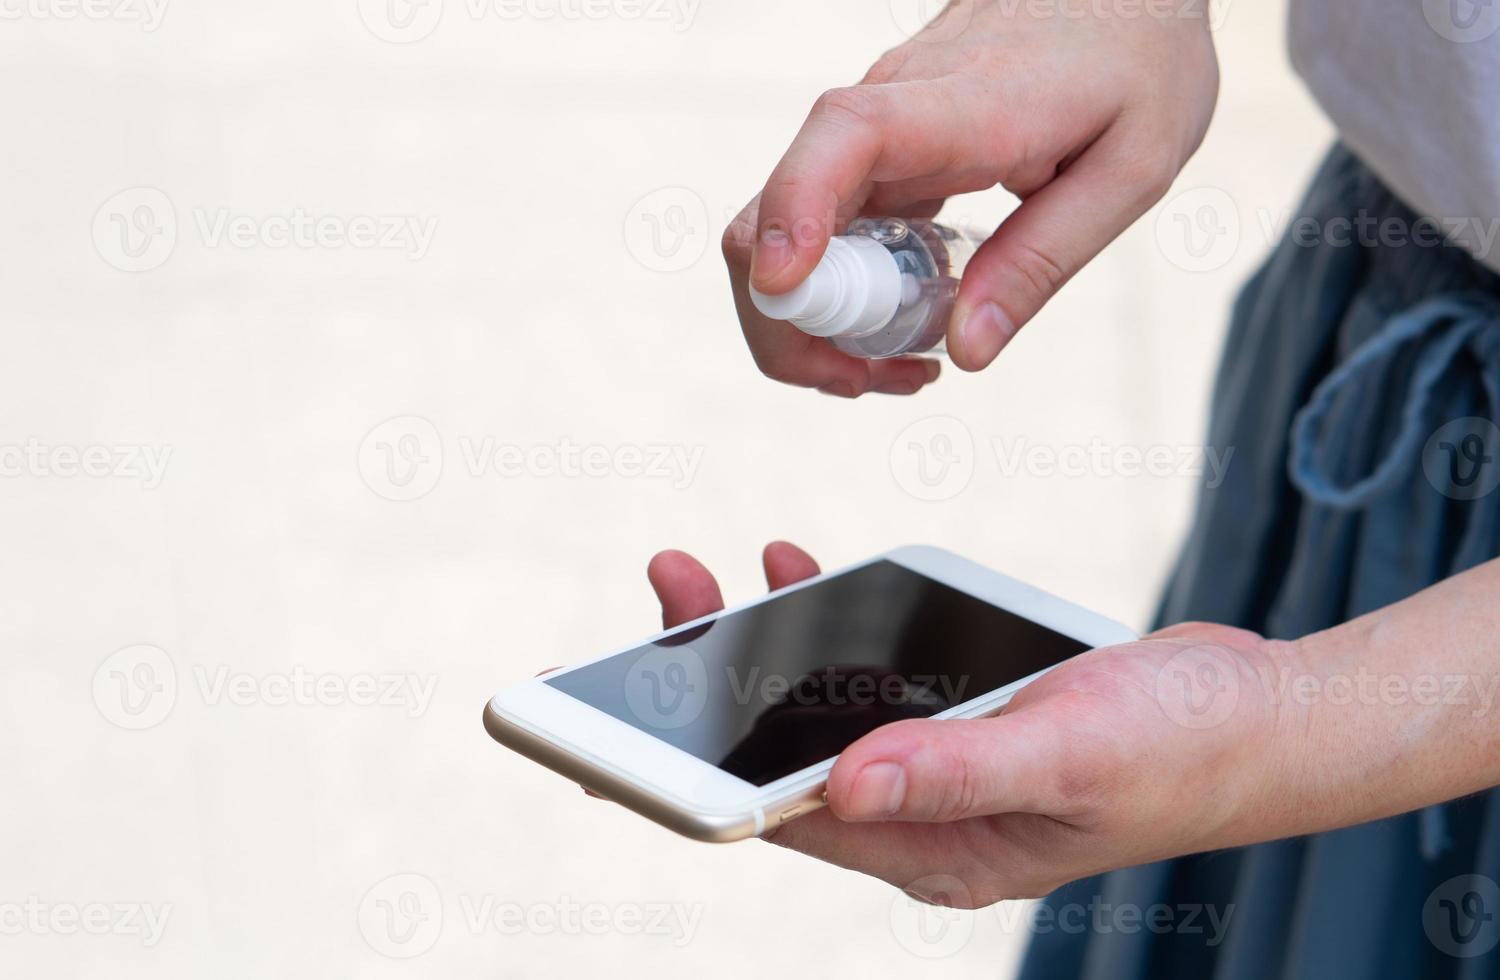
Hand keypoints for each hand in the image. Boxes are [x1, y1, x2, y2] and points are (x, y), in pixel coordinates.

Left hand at [646, 543, 1294, 907]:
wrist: (1265, 714)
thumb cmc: (1185, 745)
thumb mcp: (1068, 750)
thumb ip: (952, 768)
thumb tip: (834, 782)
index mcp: (938, 854)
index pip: (782, 822)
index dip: (690, 780)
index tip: (609, 728)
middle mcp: (926, 824)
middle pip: (783, 763)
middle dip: (712, 687)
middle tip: (668, 597)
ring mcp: (942, 774)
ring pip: (819, 717)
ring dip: (765, 649)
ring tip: (716, 576)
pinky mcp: (961, 726)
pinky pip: (869, 684)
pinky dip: (830, 630)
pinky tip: (805, 578)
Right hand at [724, 0, 1217, 390]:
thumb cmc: (1137, 63)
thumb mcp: (1131, 169)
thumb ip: (1044, 260)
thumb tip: (966, 350)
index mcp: (963, 104)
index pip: (846, 136)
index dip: (797, 211)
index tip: (784, 287)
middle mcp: (889, 109)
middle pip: (774, 212)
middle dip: (793, 322)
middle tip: (873, 379)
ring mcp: (870, 131)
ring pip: (781, 233)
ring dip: (811, 320)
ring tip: (898, 367)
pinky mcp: (873, 152)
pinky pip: (821, 230)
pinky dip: (837, 294)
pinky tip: (901, 325)